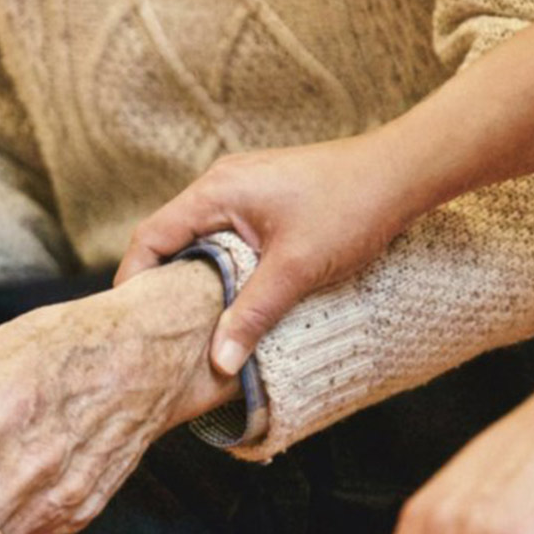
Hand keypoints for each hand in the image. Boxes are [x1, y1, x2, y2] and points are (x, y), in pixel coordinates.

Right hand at [115, 134, 421, 375]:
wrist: (403, 172)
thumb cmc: (351, 207)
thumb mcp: (296, 269)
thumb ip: (252, 314)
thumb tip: (219, 362)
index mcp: (216, 191)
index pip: (150, 236)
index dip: (133, 279)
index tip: (130, 320)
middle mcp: (221, 183)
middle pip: (168, 236)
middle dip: (159, 282)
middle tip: (157, 328)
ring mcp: (243, 187)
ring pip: (197, 237)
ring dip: (192, 275)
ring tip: (190, 319)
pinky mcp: (263, 197)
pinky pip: (223, 233)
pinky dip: (217, 264)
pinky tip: (230, 294)